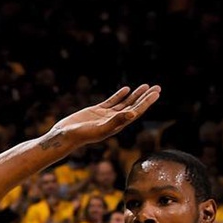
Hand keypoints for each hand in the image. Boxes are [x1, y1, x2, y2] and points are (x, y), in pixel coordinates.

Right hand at [45, 85, 161, 150]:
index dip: (146, 102)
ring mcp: (106, 116)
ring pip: (124, 103)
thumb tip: (133, 115)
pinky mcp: (97, 111)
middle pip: (134, 107)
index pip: (136, 112)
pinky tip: (126, 89)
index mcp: (117, 125)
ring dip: (135, 95)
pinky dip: (120, 95)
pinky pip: (112, 102)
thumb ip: (116, 121)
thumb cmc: (81, 135)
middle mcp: (114, 121)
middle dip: (145, 97)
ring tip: (146, 86)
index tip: (156, 93)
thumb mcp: (100, 128)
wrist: (65, 136)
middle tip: (157, 87)